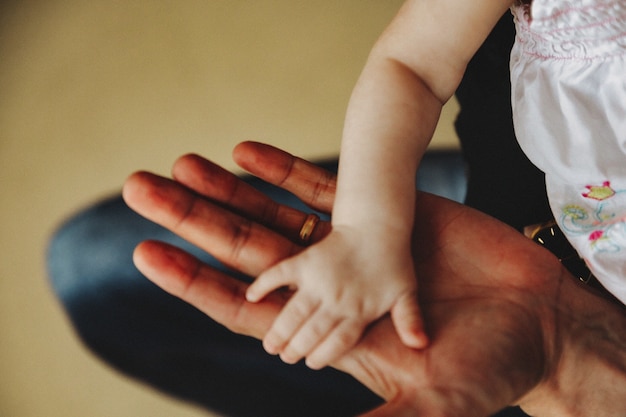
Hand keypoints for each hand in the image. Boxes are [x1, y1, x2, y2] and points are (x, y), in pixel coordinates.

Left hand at [123, 142, 625, 415]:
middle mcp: (329, 287)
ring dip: (226, 190)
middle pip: (243, 252)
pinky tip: (243, 152)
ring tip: (179, 163)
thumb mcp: (428, 404)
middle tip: (138, 190)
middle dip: (191, 222)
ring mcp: (351, 249)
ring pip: (274, 214)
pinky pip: (319, 190)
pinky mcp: (382, 217)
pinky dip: (282, 171)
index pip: (243, 308)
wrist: (537, 318)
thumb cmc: (491, 368)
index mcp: (327, 332)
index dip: (195, 283)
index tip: (146, 256)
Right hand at [246, 220, 426, 368]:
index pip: (338, 341)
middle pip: (312, 332)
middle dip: (295, 348)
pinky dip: (265, 284)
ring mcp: (320, 280)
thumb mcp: (407, 291)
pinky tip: (252, 296)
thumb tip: (422, 345)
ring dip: (279, 330)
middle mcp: (337, 299)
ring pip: (294, 313)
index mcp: (360, 310)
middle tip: (283, 357)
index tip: (310, 362)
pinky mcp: (306, 261)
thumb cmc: (394, 260)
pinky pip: (280, 274)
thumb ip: (410, 319)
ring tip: (269, 345)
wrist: (377, 224)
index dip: (322, 354)